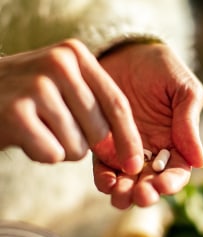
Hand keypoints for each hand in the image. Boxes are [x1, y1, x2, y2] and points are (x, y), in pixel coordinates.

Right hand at [0, 39, 142, 173]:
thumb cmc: (33, 94)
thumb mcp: (67, 88)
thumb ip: (98, 110)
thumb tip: (126, 150)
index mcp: (76, 55)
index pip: (117, 103)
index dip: (129, 137)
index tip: (134, 163)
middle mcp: (59, 64)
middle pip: (100, 129)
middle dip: (86, 142)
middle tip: (61, 128)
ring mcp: (37, 86)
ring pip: (76, 146)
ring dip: (63, 147)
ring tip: (42, 127)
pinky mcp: (16, 112)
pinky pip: (52, 153)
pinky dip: (43, 153)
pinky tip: (27, 135)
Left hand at [93, 43, 202, 208]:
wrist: (128, 55)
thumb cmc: (160, 69)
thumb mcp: (183, 89)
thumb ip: (189, 123)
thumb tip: (199, 161)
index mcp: (173, 140)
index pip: (176, 171)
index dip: (171, 182)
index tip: (162, 186)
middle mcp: (149, 148)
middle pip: (149, 180)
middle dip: (145, 192)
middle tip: (139, 195)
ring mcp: (125, 146)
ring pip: (125, 179)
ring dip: (123, 192)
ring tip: (120, 195)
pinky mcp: (103, 140)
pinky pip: (103, 164)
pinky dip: (104, 177)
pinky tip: (105, 181)